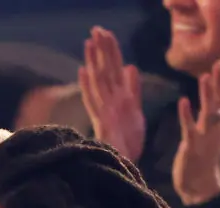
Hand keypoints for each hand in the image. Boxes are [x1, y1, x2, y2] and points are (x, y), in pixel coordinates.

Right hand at [79, 26, 145, 162]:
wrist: (126, 166)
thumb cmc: (130, 143)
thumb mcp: (136, 111)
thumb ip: (133, 90)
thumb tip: (131, 68)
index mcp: (120, 99)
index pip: (115, 70)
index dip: (112, 52)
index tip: (107, 34)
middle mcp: (110, 103)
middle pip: (106, 72)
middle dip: (102, 51)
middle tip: (96, 29)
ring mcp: (105, 112)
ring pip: (98, 82)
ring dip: (93, 63)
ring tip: (89, 43)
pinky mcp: (102, 123)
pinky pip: (93, 102)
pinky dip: (87, 87)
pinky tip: (83, 72)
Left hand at [172, 59, 219, 205]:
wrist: (201, 187)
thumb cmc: (206, 159)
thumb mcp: (216, 135)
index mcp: (219, 127)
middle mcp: (215, 130)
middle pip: (219, 103)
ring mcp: (204, 138)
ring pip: (208, 114)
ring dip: (207, 96)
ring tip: (205, 76)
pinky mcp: (192, 147)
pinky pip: (189, 128)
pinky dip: (187, 115)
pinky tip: (183, 101)